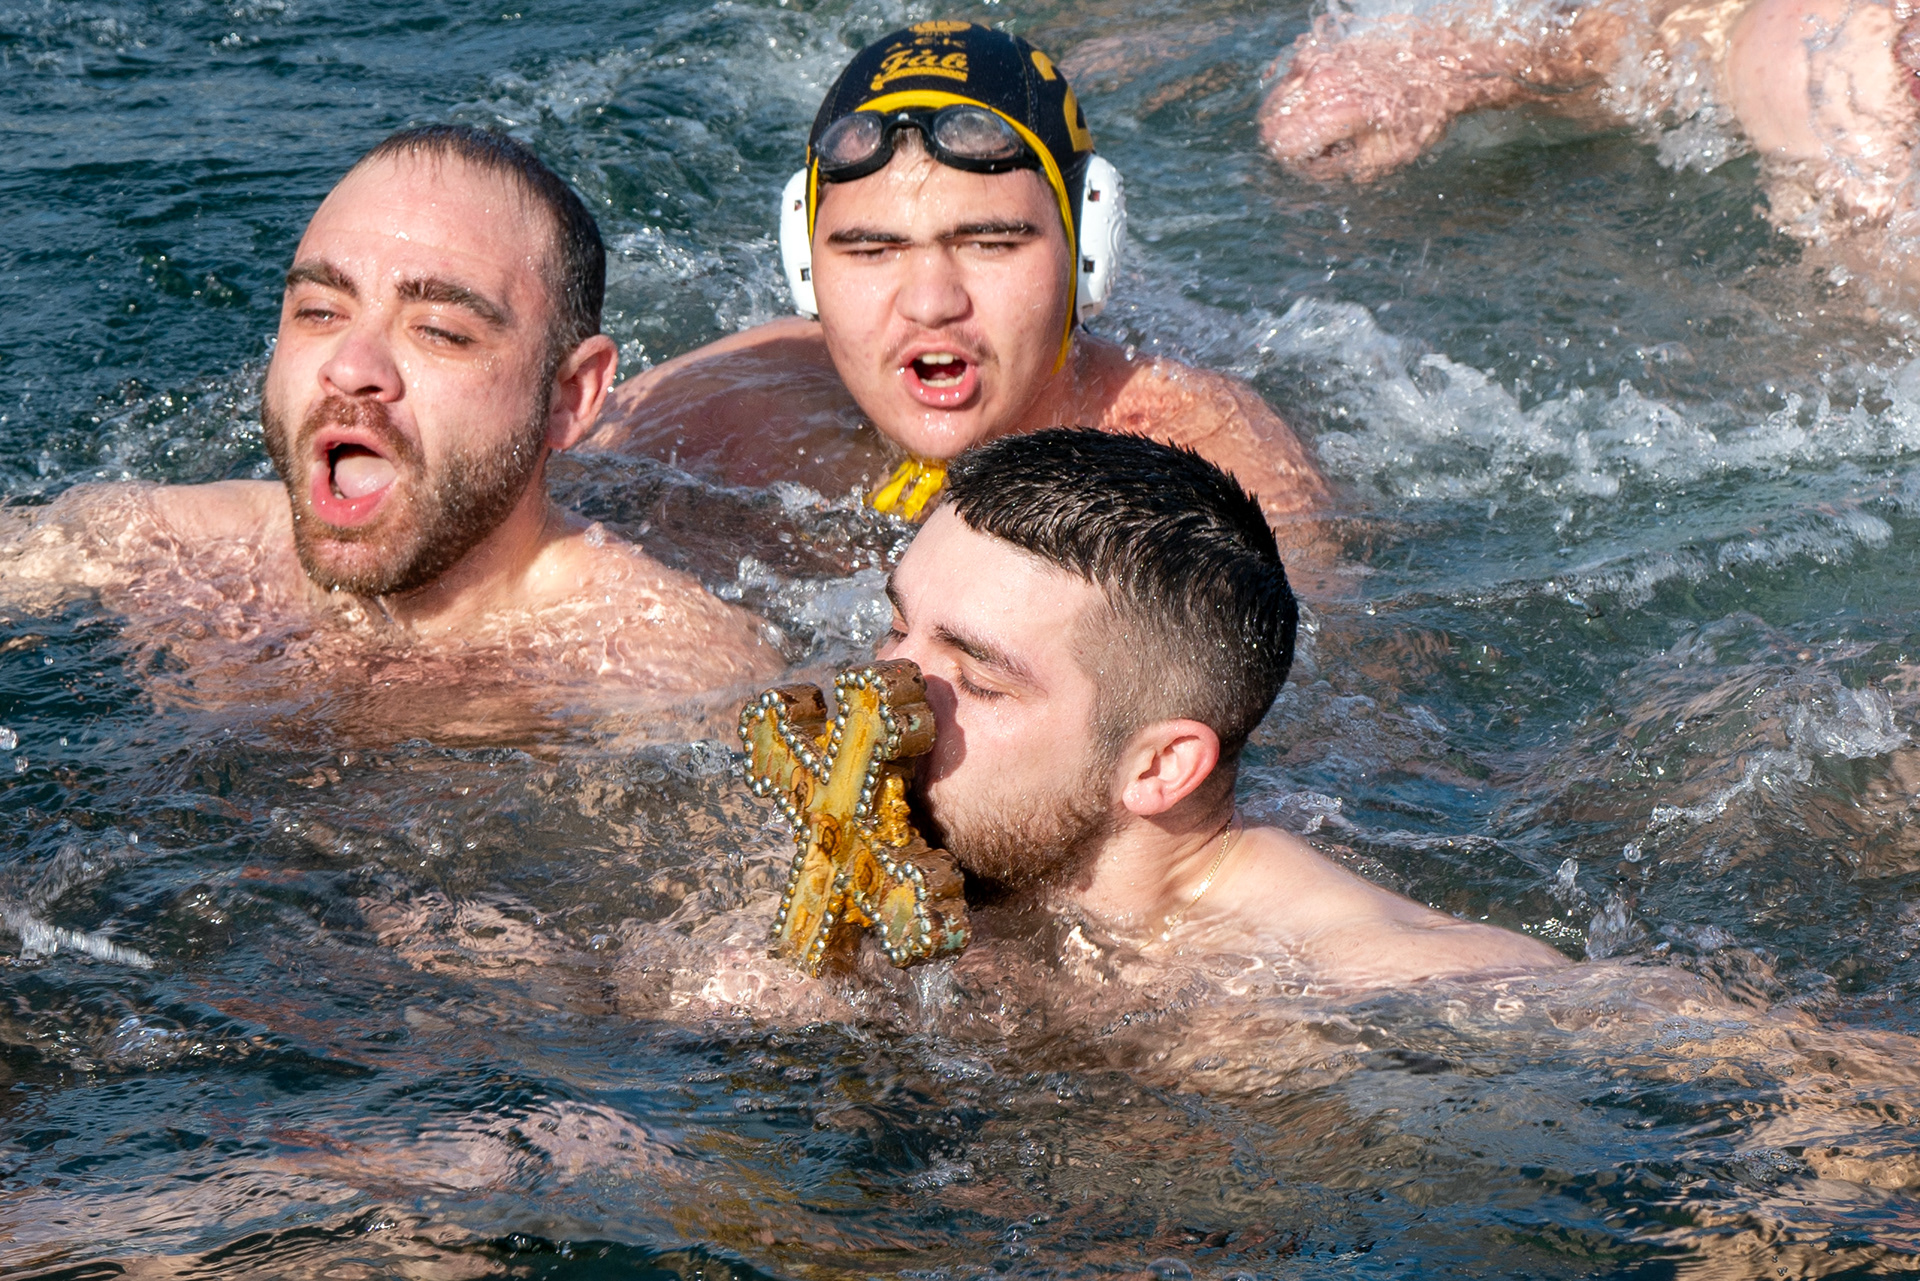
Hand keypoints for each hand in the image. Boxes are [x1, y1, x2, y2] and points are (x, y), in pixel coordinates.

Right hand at [1260, 19, 1481, 181]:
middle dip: (1292, 140)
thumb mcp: (1380, 161)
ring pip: (1277, 100)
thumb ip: (1334, 169)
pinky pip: (1289, 79)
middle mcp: (1321, 80)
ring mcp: (1318, 60)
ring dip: (1294, 118)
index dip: (1296, 161)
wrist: (1440, 69)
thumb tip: (1305, 168)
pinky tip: (1326, 102)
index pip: (1281, 145)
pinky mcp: (1320, 50)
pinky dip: (1299, 96)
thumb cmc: (1415, 117)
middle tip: (1325, 144)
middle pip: (1272, 122)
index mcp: (1337, 110)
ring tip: (1328, 122)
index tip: (1321, 160)